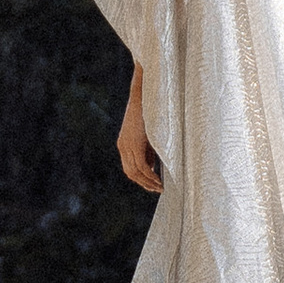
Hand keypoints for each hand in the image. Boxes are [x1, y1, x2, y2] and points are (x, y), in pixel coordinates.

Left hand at [118, 64, 163, 193]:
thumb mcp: (148, 131)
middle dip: (144, 183)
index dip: (140, 178)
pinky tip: (159, 181)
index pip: (130, 167)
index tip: (152, 183)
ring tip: (160, 188)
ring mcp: (127, 145)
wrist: (145, 93)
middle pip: (131, 173)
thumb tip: (154, 162)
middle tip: (157, 189)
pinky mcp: (134, 144)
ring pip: (136, 172)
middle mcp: (123, 146)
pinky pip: (142, 166)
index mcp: (124, 142)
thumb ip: (148, 146)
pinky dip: (150, 176)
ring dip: (148, 182)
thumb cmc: (150, 108)